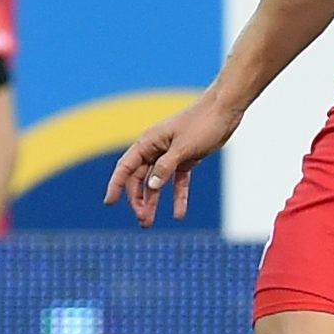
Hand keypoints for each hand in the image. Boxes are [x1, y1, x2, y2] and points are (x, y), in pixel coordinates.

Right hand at [104, 90, 243, 226]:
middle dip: (138, 200)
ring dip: (153, 202)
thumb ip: (166, 167)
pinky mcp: (185, 159)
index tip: (109, 203)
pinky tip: (179, 214)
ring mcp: (170, 155)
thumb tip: (151, 186)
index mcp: (148, 142)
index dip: (116, 185)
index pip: (125, 167)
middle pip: (140, 179)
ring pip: (156, 183)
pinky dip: (177, 197)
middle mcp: (155, 149)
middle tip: (142, 220)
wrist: (225, 110)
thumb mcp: (183, 148)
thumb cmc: (202, 123)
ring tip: (148, 223)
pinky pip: (177, 182)